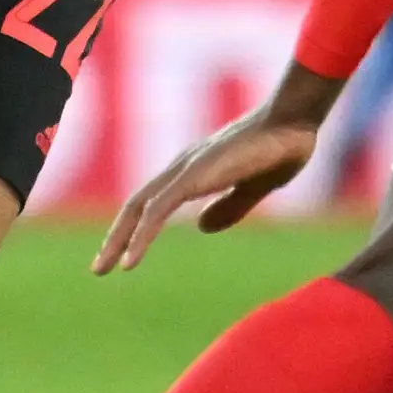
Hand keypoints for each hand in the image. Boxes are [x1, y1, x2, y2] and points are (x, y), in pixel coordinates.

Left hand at [98, 66, 342, 272]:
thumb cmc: (281, 148)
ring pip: (140, 208)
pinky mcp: (193, 176)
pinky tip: (130, 261)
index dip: (135, 226)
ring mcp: (186, 169)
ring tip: (103, 270)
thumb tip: (202, 228)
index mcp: (196, 169)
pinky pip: (158, 210)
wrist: (293, 123)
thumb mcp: (253, 188)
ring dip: (119, 240)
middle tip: (98, 269)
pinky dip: (140, 236)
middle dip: (116, 236)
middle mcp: (183, 166)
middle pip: (137, 204)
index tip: (123, 253)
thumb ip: (229, 207)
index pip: (153, 200)